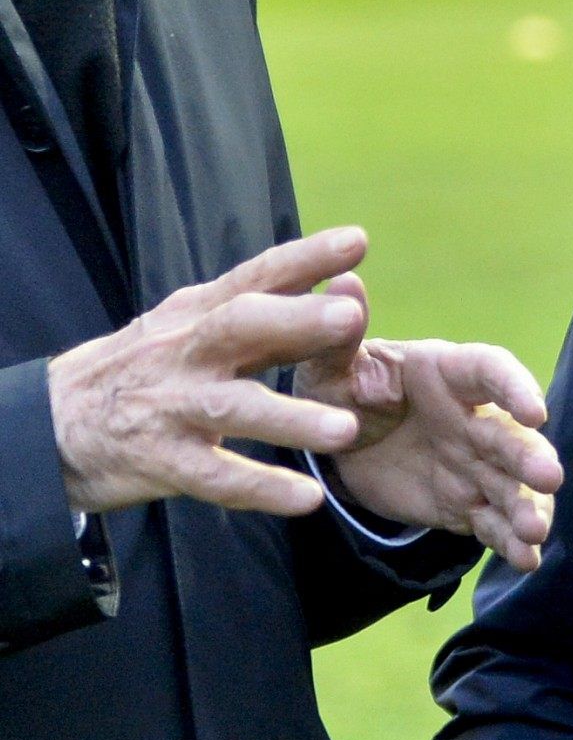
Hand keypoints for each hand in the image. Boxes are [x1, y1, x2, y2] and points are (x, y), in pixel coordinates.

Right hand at [47, 230, 371, 516]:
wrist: (49, 425)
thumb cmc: (143, 366)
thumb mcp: (188, 324)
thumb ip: (258, 307)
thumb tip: (337, 282)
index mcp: (198, 313)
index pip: (256, 276)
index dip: (304, 257)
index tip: (356, 241)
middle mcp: (186, 352)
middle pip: (240, 326)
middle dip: (295, 320)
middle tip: (350, 316)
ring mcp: (172, 407)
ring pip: (234, 408)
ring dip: (291, 418)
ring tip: (347, 430)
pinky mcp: (160, 460)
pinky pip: (214, 477)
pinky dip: (261, 487)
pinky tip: (305, 498)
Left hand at [294, 278, 561, 573]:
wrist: (339, 439)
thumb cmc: (338, 387)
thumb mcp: (330, 365)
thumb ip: (339, 333)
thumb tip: (339, 276)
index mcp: (447, 373)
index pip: (491, 370)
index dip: (515, 387)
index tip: (535, 411)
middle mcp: (471, 416)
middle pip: (511, 434)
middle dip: (532, 456)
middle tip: (550, 478)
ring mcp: (472, 462)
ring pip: (510, 483)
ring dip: (528, 505)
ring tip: (537, 532)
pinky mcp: (463, 503)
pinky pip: (492, 523)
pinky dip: (510, 542)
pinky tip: (526, 560)